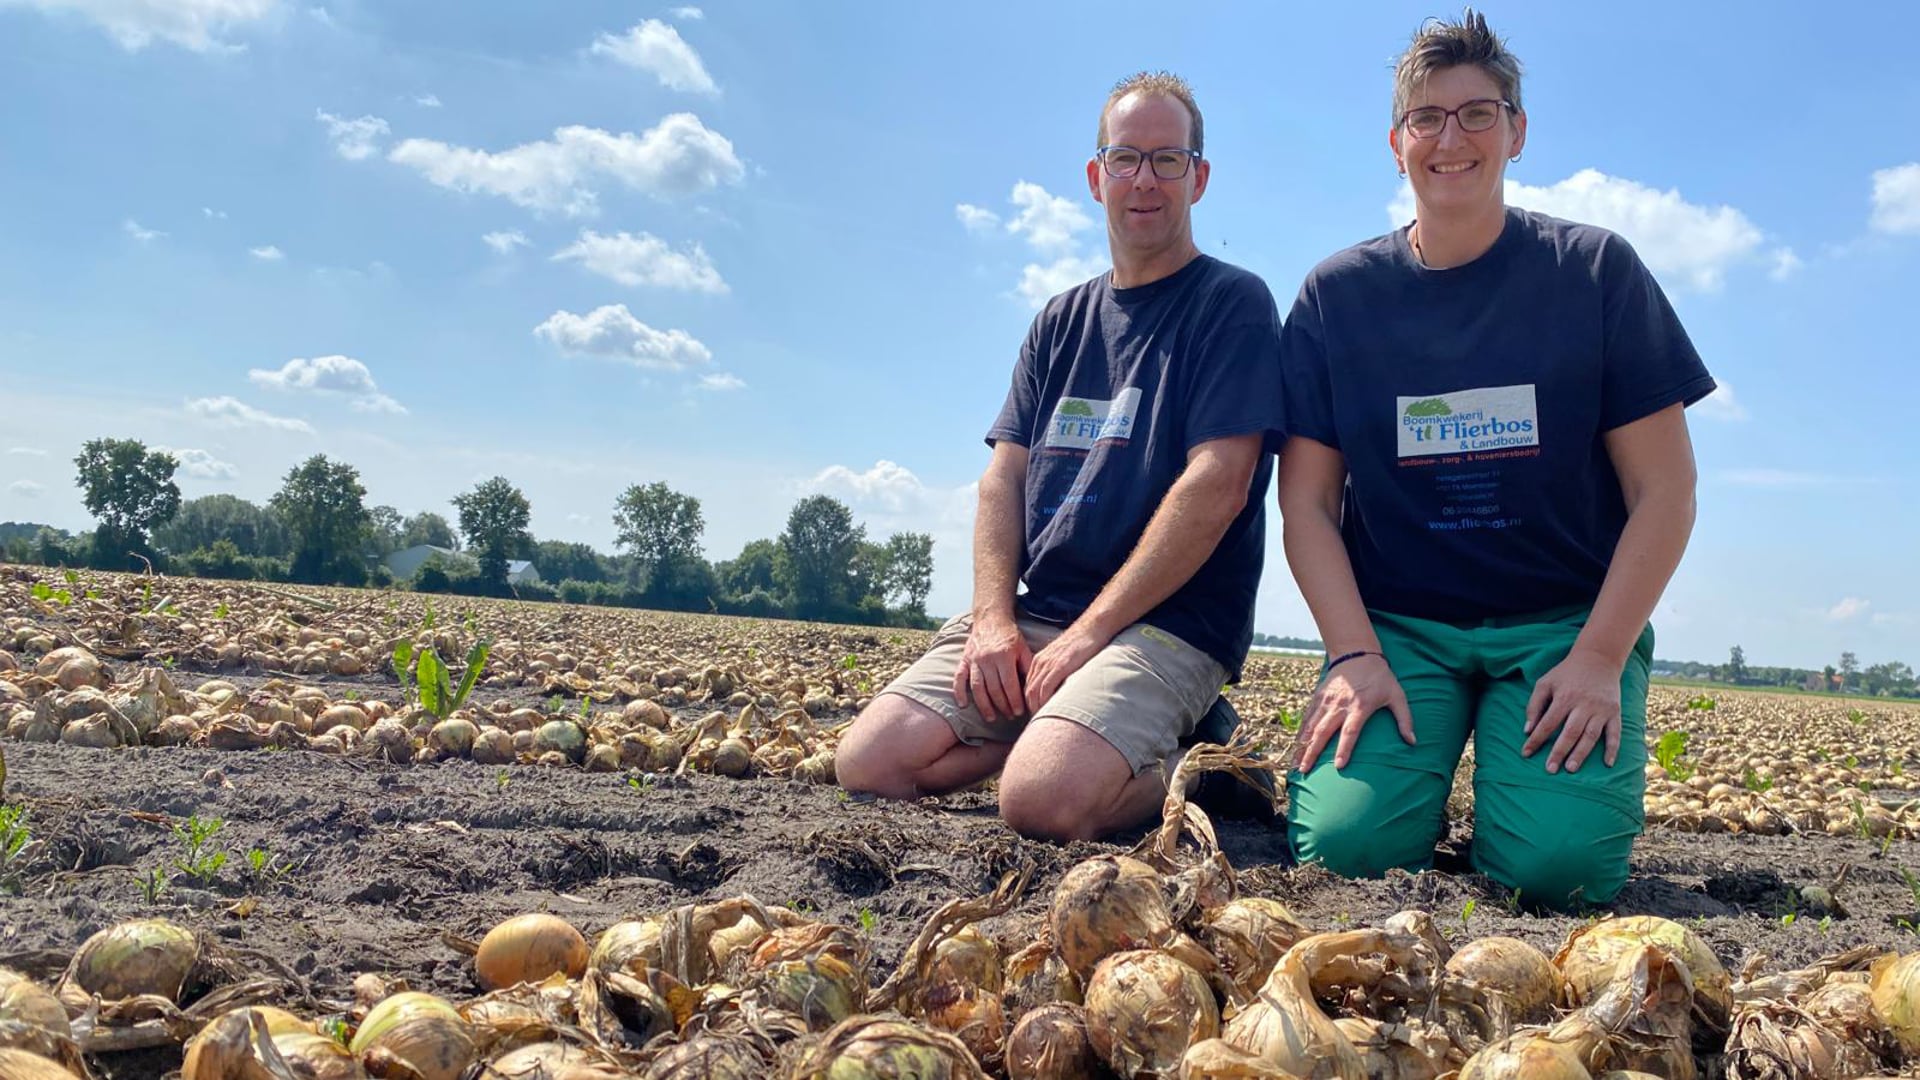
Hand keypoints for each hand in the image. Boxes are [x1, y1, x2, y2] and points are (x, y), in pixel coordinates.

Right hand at [952, 612, 1032, 723]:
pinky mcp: (964, 660)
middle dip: (1003, 706)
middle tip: (1010, 716)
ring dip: (984, 705)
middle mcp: (987, 659)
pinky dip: (959, 692)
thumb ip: (1028, 667)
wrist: (991, 619)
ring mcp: (974, 660)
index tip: (1020, 711)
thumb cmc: (1010, 636)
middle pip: (994, 689)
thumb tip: (1034, 688)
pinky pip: (959, 678)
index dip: (1015, 700)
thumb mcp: (1023, 648)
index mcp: (1003, 656)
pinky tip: (963, 705)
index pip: (1009, 684)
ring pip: (977, 688)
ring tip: (991, 718)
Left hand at [1023, 624, 1109, 714]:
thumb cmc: (1081, 645)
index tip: (1034, 714)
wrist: (1091, 629)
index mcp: (1039, 661)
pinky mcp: (1060, 666)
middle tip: (1036, 722)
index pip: (1027, 686)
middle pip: (1027, 691)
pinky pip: (1045, 688)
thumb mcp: (1062, 658)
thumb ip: (1055, 672)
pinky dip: (1043, 701)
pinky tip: (1047, 709)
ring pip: (1034, 691)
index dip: (1028, 702)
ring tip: (1041, 719)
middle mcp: (1040, 662)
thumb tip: (1055, 691)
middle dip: (1029, 708)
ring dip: (1035, 707)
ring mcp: (1049, 664)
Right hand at [1291, 655, 1413, 771]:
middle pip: (1323, 732)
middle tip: (1305, 770)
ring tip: (1296, 763)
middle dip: (1312, 752)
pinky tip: (1296, 745)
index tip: (1338, 766)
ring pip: (1311, 726)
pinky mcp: (1319, 696)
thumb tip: (1412, 741)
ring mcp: (1327, 701)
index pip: (1350, 731)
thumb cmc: (1380, 677)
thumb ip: (1405, 719)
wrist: (1357, 654)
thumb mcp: (1397, 695)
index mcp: (1359, 706)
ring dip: (1302, 745)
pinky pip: (1307, 717)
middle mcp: (1340, 705)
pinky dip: (1300, 732)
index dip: (1344, 749)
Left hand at [1523, 649, 1623, 772]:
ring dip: (1581, 753)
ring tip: (1571, 769)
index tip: (1526, 753)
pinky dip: (1613, 748)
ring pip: (1591, 735)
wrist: (1598, 659)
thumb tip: (1527, 729)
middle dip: (1559, 752)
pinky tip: (1608, 763)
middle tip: (1550, 769)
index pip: (1547, 723)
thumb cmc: (1567, 673)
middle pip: (1570, 732)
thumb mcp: (1545, 683)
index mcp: (1564, 697)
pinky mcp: (1614, 712)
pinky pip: (1615, 733)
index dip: (1536, 739)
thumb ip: (1534, 705)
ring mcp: (1601, 709)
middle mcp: (1583, 704)